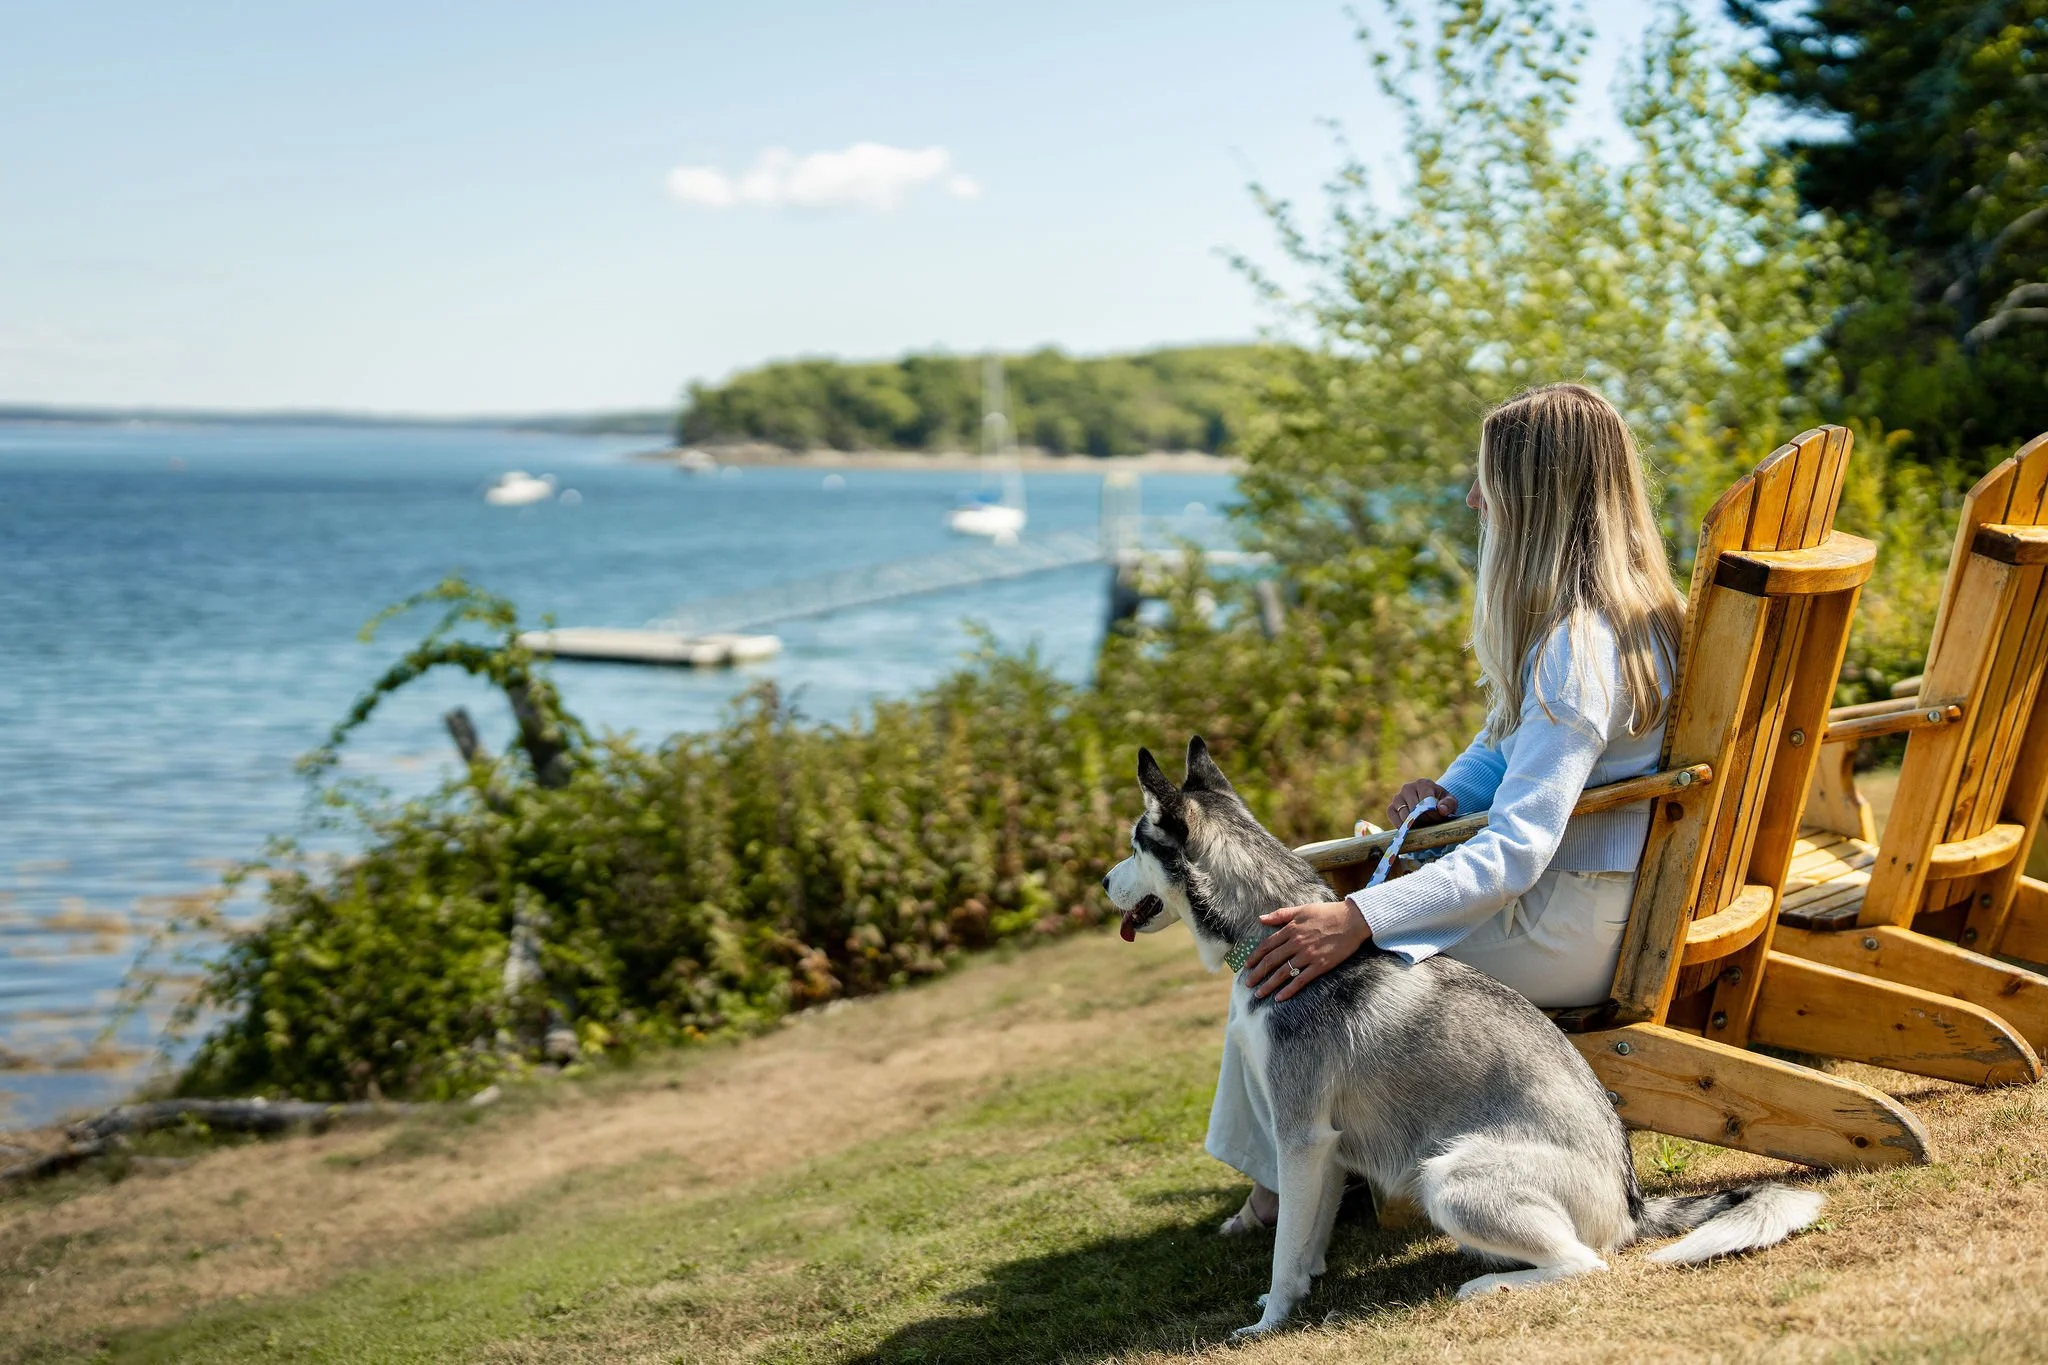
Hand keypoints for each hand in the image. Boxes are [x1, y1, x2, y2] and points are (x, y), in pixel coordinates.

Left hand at [1242, 900, 1371, 1000]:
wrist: (1352, 920)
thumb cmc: (1327, 913)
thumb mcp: (1302, 909)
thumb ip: (1280, 915)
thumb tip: (1260, 919)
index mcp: (1291, 929)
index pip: (1266, 945)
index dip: (1254, 957)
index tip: (1246, 966)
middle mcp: (1296, 943)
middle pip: (1271, 961)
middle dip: (1257, 974)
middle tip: (1247, 984)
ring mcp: (1308, 955)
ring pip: (1283, 973)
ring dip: (1269, 985)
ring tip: (1259, 994)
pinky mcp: (1320, 965)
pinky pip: (1301, 980)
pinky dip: (1289, 990)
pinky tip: (1280, 998)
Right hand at [1386, 779, 1455, 827]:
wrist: (1430, 804)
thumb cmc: (1441, 803)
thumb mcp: (1450, 802)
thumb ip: (1449, 804)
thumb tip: (1441, 810)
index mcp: (1423, 784)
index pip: (1425, 800)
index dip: (1432, 813)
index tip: (1438, 819)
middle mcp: (1407, 787)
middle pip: (1414, 808)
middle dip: (1424, 819)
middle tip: (1431, 824)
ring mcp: (1397, 797)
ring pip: (1404, 814)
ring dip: (1413, 824)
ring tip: (1423, 825)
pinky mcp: (1391, 807)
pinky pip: (1393, 817)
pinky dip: (1401, 825)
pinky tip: (1410, 828)